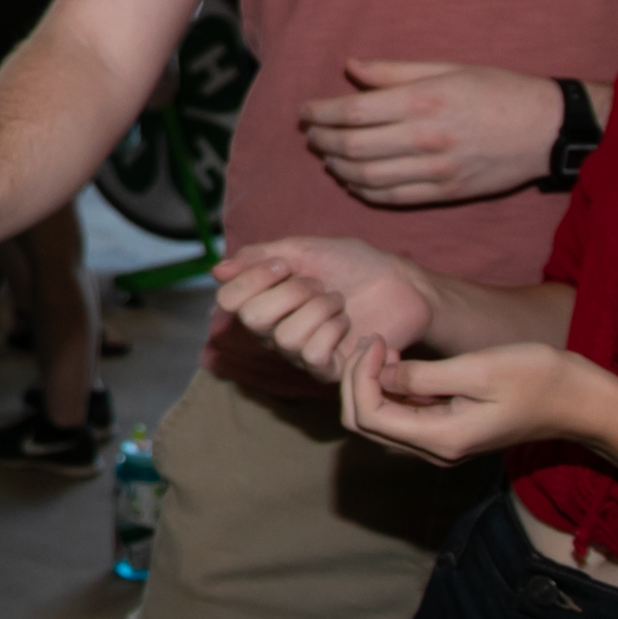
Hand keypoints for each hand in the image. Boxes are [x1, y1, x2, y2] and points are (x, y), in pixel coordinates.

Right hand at [212, 235, 431, 380]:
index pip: (228, 300)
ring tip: (338, 301)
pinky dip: (334, 330)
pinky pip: (314, 354)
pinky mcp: (329, 369)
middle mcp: (274, 330)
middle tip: (318, 285)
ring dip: (320, 308)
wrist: (400, 283)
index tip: (285, 265)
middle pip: (253, 319)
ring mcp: (300, 353)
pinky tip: (347, 322)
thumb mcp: (303, 249)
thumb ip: (259, 256)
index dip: (253, 279)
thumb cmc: (353, 264)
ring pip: (286, 337)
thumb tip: (217, 269)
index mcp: (264, 299)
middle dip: (291, 292)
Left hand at [300, 62, 561, 207]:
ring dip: (338, 167)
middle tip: (310, 135)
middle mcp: (425, 138)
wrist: (547, 129)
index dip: (319, 114)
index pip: (352, 112)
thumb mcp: (447, 69)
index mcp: (423, 102)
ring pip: (367, 177)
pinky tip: (352, 180)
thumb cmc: (497, 90)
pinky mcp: (446, 192)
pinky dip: (363, 191)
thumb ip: (394, 71)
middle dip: (321, 141)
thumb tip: (350, 66)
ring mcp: (436, 170)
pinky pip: (392, 197)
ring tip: (327, 156)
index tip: (304, 112)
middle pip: (352, 147)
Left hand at [339, 337, 605, 465]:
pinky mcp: (449, 431)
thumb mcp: (477, 370)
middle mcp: (436, 451)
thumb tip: (379, 376)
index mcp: (441, 439)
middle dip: (357, 381)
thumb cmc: (536, 378)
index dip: (360, 376)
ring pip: (380, 421)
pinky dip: (390, 390)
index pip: (368, 417)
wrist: (579, 400)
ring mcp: (442, 444)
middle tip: (374, 342)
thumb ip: (423, 377)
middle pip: (366, 424)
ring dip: (371, 384)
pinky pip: (402, 416)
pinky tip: (401, 362)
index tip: (379, 341)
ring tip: (387, 349)